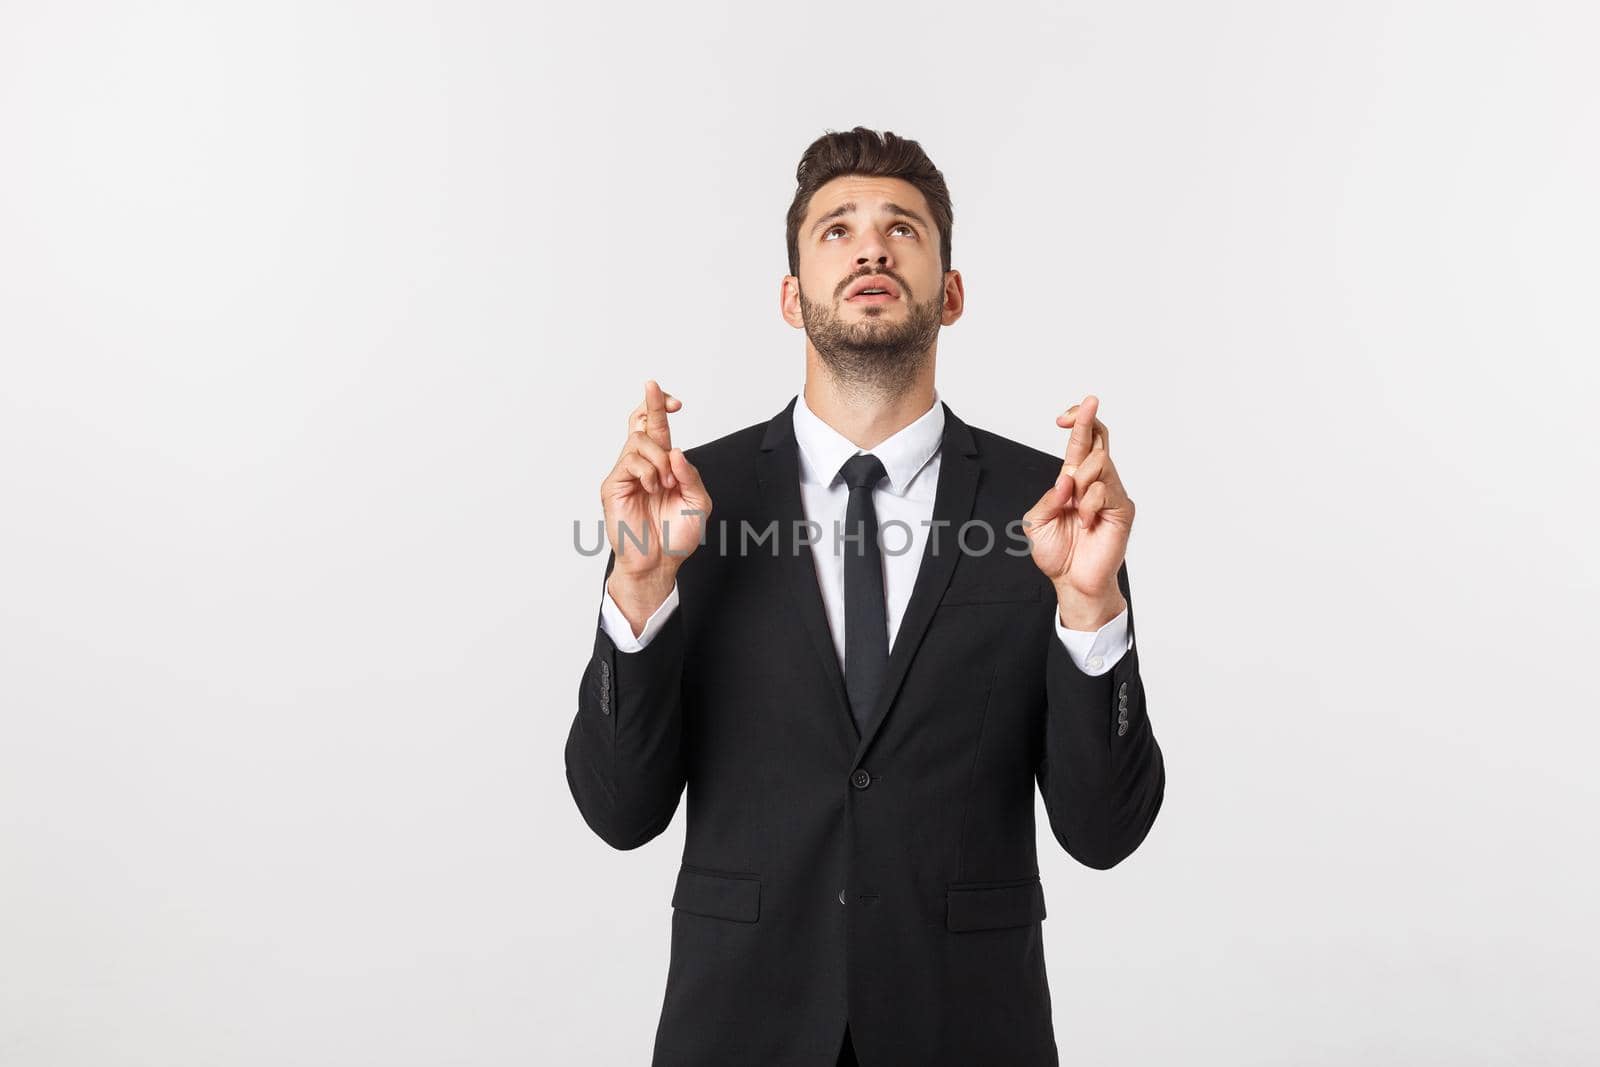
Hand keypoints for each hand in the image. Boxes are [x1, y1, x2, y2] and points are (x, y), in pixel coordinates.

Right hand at [600, 380, 711, 618]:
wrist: (660, 563)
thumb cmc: (676, 536)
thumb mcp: (697, 502)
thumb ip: (690, 475)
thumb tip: (675, 451)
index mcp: (663, 466)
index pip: (657, 428)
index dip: (661, 408)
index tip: (675, 402)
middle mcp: (643, 466)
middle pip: (641, 422)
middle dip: (651, 403)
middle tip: (654, 387)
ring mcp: (626, 474)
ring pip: (639, 442)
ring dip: (660, 460)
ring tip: (665, 484)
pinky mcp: (613, 485)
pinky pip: (630, 462)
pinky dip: (647, 472)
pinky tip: (653, 488)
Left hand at [1022, 395, 1133, 624]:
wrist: (1071, 582)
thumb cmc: (1056, 553)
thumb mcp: (1036, 522)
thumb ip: (1048, 498)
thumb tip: (1066, 479)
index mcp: (1074, 481)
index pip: (1082, 441)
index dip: (1079, 420)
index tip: (1065, 414)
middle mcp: (1095, 483)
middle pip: (1099, 439)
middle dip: (1084, 428)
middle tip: (1066, 455)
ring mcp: (1111, 495)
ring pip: (1100, 462)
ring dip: (1081, 481)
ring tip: (1075, 508)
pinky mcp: (1123, 510)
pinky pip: (1105, 490)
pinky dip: (1089, 504)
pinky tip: (1087, 522)